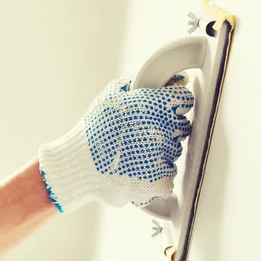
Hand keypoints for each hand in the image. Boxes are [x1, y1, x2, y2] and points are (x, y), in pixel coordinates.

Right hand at [38, 73, 193, 212]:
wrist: (77, 165)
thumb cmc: (92, 128)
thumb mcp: (111, 95)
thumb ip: (142, 82)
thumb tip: (179, 78)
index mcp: (154, 106)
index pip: (184, 100)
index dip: (170, 105)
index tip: (157, 112)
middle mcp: (163, 131)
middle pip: (180, 127)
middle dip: (163, 129)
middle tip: (136, 136)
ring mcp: (163, 158)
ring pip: (173, 152)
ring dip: (158, 153)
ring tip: (130, 155)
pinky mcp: (160, 182)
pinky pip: (168, 175)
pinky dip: (154, 175)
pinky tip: (134, 170)